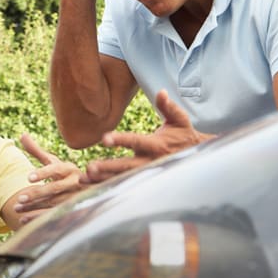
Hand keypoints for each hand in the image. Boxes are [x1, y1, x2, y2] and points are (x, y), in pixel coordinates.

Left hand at [13, 133, 83, 224]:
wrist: (86, 190)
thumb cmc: (63, 174)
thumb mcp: (52, 162)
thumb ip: (36, 151)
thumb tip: (21, 135)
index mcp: (69, 169)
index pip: (56, 169)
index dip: (43, 173)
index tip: (28, 177)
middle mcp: (74, 183)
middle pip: (55, 189)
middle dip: (37, 194)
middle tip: (19, 197)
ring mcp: (74, 198)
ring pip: (53, 204)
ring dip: (34, 208)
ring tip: (17, 208)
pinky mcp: (71, 211)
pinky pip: (53, 216)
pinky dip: (37, 218)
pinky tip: (22, 220)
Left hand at [84, 90, 211, 182]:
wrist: (194, 160)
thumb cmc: (184, 136)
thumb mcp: (180, 120)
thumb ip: (169, 106)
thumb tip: (161, 92)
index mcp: (157, 145)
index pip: (136, 142)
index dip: (121, 140)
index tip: (105, 138)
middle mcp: (149, 162)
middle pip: (126, 166)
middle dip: (108, 167)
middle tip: (90, 167)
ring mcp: (145, 174)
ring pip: (121, 178)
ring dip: (102, 179)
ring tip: (83, 178)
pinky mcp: (141, 180)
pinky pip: (121, 185)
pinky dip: (104, 186)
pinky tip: (88, 185)